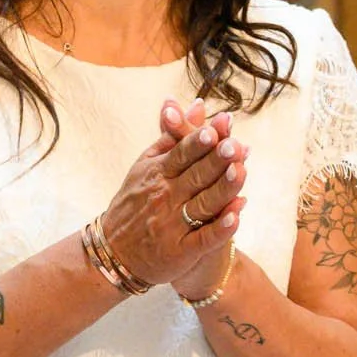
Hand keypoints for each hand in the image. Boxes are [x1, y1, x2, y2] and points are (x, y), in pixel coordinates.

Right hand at [98, 104, 247, 287]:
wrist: (115, 251)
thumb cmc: (136, 202)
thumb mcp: (146, 166)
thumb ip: (172, 137)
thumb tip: (198, 105)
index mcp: (157, 173)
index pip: (181, 154)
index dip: (198, 143)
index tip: (214, 129)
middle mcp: (165, 197)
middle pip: (196, 176)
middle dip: (216, 161)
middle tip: (235, 146)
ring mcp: (173, 225)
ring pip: (204, 204)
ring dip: (223, 189)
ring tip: (241, 172)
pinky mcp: (181, 251)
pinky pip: (203, 239)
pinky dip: (220, 229)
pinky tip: (237, 218)